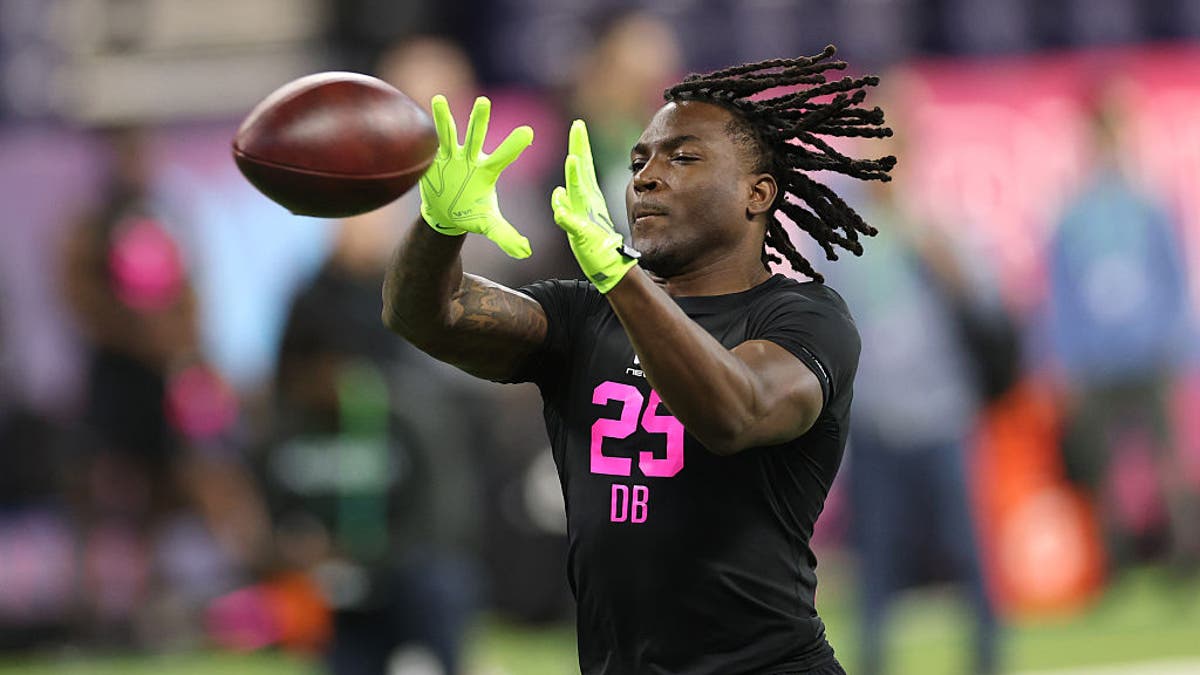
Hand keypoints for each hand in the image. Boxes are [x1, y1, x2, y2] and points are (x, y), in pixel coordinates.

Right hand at [419, 95, 533, 258]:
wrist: (446, 214)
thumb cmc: (472, 214)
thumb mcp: (489, 225)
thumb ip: (507, 236)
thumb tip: (526, 252)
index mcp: (487, 172)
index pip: (503, 156)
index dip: (514, 145)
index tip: (528, 131)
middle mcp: (471, 159)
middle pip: (476, 137)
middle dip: (478, 120)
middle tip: (483, 101)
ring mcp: (452, 158)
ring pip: (449, 134)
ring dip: (444, 118)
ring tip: (438, 99)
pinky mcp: (434, 161)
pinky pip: (430, 143)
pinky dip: (426, 130)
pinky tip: (420, 112)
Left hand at [551, 120, 638, 292]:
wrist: (610, 267)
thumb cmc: (594, 244)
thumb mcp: (577, 221)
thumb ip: (567, 205)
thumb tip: (558, 191)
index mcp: (587, 198)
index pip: (583, 167)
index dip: (580, 146)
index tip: (577, 125)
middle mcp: (588, 204)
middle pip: (583, 171)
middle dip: (579, 148)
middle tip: (577, 126)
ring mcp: (586, 218)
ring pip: (579, 194)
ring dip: (575, 178)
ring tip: (572, 159)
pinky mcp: (583, 236)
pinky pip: (574, 225)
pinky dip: (567, 216)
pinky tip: (560, 208)